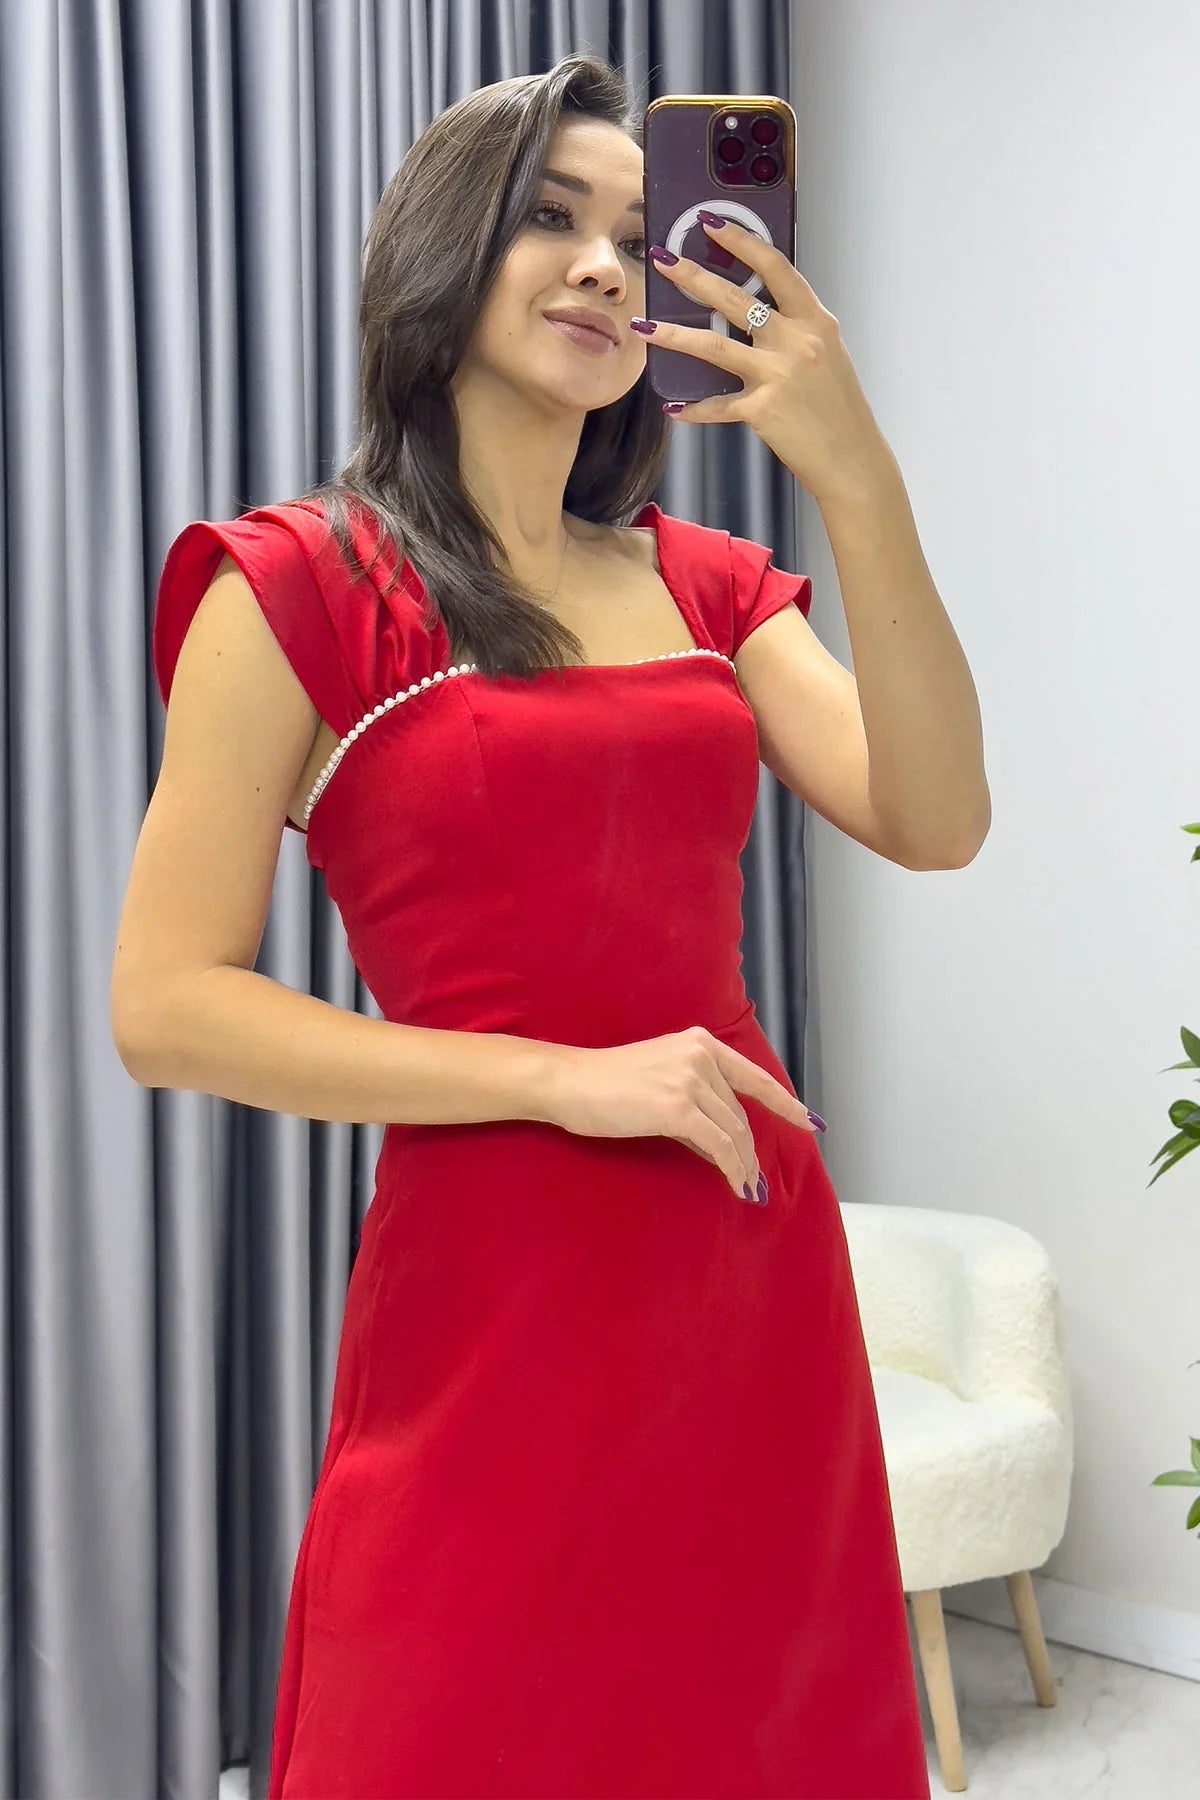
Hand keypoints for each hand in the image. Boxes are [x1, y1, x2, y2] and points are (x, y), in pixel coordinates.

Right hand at [543, 1025, 820, 1204]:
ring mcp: (690, 1080)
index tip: (810, 1122)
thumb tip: (721, 1144)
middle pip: (740, 1114)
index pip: (754, 1077)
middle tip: (755, 1181)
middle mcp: (700, 1056)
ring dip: (743, 1165)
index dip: (786, 1103)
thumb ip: (695, 1101)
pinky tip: (736, 1184)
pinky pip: (718, 1145)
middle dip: (751, 1151)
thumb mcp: (659, 1079)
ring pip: (733, 1132)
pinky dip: (732, 1168)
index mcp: (699, 1043)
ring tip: (747, 1189)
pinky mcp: (677, 1108)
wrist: (569, 1082)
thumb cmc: (605, 1084)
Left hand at [636, 215, 893, 504]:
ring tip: (642, 326)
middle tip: (661, 258)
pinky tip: (673, 406)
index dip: (741, 240)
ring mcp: (778, 375)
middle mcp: (797, 342)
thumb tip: (758, 311)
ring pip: (713, 346)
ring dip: (672, 334)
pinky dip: (693, 408)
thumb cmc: (839, 409)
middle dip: (692, 275)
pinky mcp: (762, 410)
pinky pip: (717, 405)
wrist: (853, 460)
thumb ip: (796, 330)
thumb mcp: (828, 356)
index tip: (710, 222)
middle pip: (735, 298)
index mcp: (815, 322)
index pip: (775, 267)